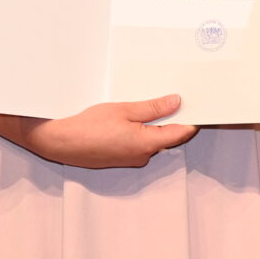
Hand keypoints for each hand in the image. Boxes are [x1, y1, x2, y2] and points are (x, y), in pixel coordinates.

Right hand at [17, 95, 195, 168]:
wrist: (59, 142)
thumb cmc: (89, 126)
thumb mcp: (124, 110)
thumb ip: (153, 108)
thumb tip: (176, 102)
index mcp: (147, 144)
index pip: (181, 133)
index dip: (192, 119)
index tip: (200, 106)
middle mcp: (142, 156)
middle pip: (167, 137)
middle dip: (172, 119)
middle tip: (176, 98)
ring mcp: (131, 160)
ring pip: (152, 140)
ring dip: (154, 126)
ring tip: (150, 105)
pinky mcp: (120, 159)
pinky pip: (138, 144)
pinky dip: (140, 132)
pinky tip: (132, 119)